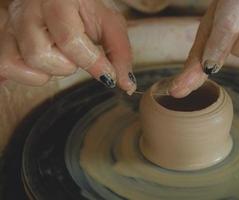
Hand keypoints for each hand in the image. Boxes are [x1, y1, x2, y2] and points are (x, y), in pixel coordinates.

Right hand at [0, 0, 135, 94]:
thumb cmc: (86, 7)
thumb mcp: (110, 24)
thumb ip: (119, 53)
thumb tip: (126, 85)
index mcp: (58, 0)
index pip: (70, 40)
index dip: (92, 64)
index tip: (108, 75)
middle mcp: (27, 9)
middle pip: (39, 55)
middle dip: (67, 66)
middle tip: (76, 55)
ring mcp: (10, 23)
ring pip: (19, 63)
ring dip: (47, 70)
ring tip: (59, 56)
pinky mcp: (3, 36)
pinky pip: (4, 67)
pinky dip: (26, 74)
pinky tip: (41, 66)